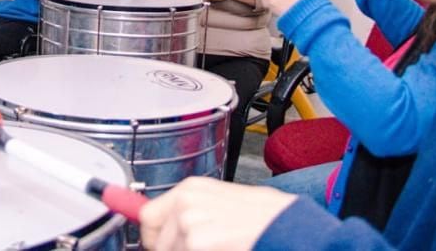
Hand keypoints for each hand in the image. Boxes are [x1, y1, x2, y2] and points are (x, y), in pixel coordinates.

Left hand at [139, 177, 295, 250]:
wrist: (288, 226)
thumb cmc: (262, 219)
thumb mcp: (220, 204)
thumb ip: (190, 214)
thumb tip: (160, 232)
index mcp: (189, 189)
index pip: (147, 218)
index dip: (155, 238)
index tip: (159, 245)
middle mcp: (184, 202)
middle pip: (155, 243)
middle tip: (201, 249)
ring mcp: (188, 223)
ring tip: (220, 249)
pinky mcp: (196, 243)